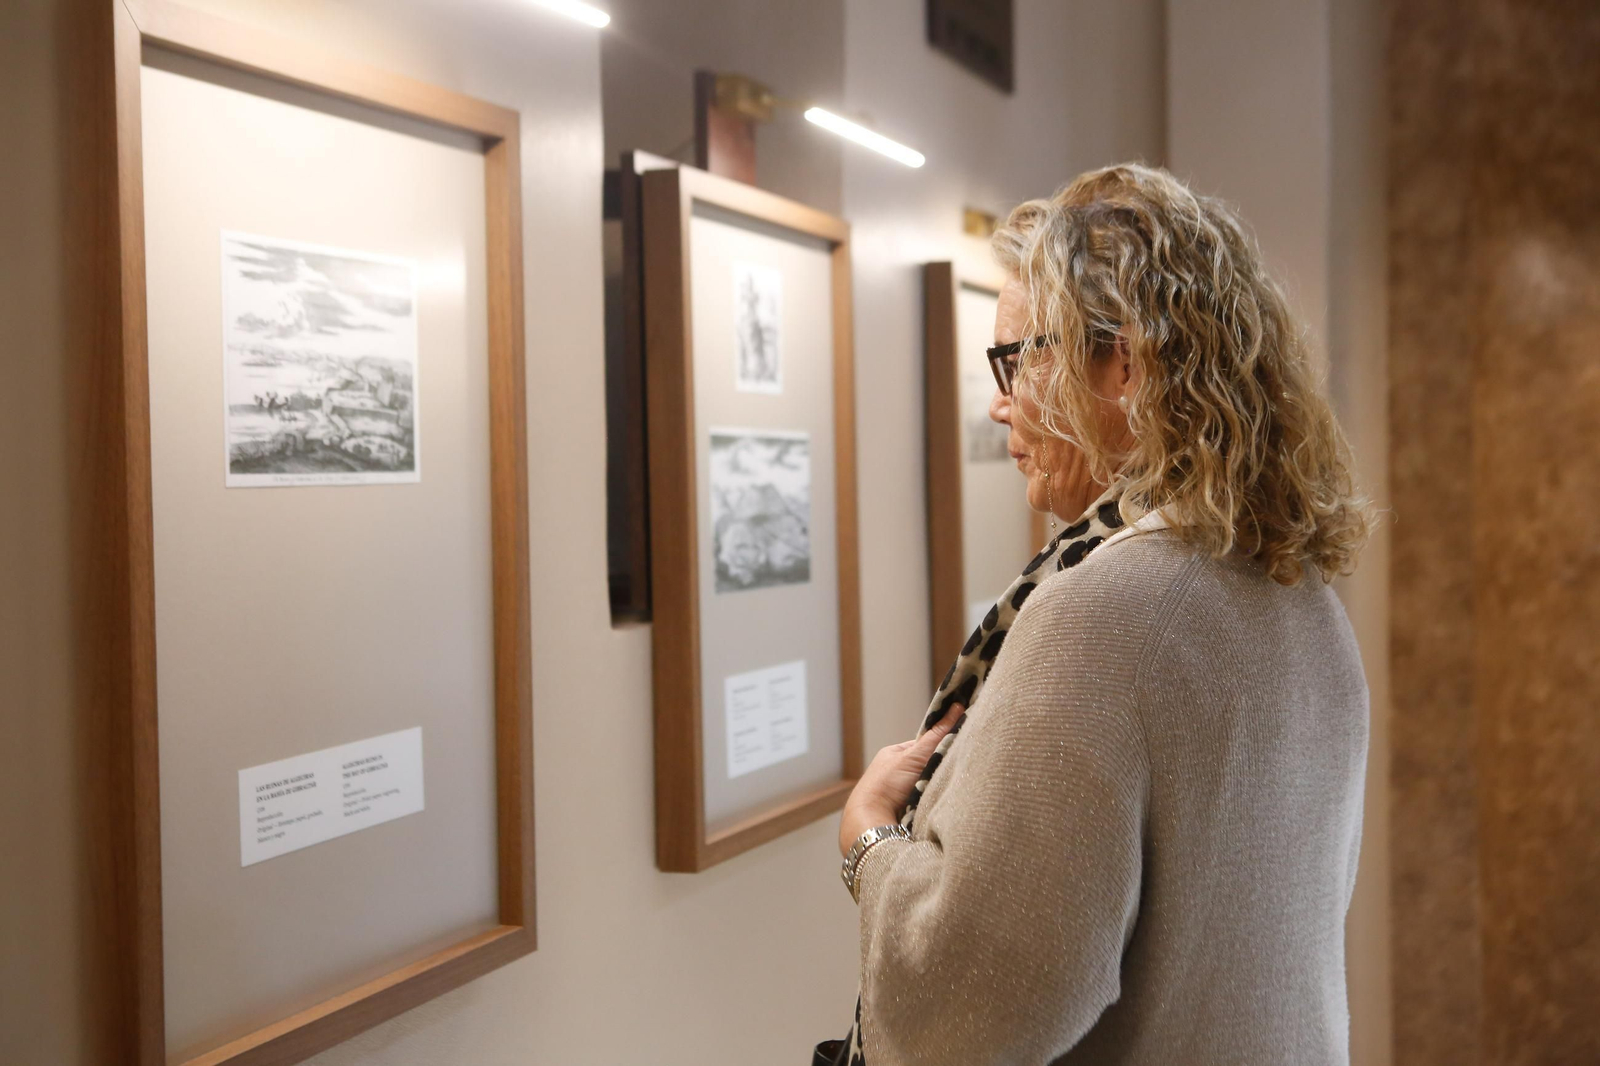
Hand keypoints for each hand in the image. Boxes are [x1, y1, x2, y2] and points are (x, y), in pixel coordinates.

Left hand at [838, 703, 965, 856]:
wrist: (872, 819)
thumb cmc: (886, 784)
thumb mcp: (914, 755)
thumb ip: (936, 736)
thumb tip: (956, 707)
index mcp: (894, 754)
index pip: (925, 744)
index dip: (942, 744)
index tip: (959, 744)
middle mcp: (895, 770)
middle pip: (927, 763)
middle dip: (940, 767)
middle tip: (955, 768)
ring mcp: (899, 790)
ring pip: (927, 783)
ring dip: (937, 785)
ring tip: (948, 787)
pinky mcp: (904, 807)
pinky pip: (926, 799)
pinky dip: (933, 799)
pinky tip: (940, 801)